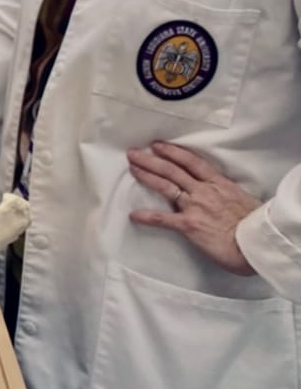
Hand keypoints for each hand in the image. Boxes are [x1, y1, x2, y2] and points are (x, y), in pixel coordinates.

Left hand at [128, 141, 261, 275]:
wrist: (256, 243)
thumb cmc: (255, 224)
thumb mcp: (243, 199)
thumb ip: (227, 193)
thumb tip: (222, 193)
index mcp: (219, 184)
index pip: (191, 162)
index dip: (172, 151)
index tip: (158, 145)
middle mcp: (203, 191)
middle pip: (172, 169)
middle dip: (151, 160)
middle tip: (133, 153)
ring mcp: (195, 206)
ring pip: (165, 186)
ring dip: (146, 175)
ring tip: (132, 168)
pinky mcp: (189, 224)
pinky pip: (163, 219)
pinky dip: (147, 217)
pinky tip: (134, 215)